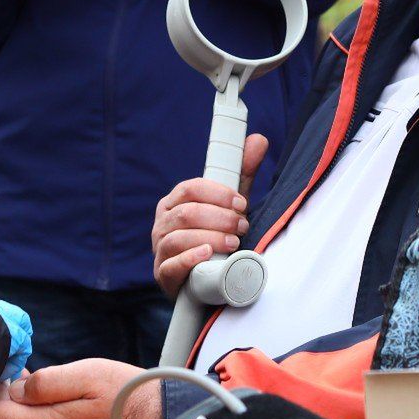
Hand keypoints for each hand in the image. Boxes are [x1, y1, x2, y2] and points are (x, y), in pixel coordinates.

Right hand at [152, 133, 266, 296]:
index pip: (190, 188)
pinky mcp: (163, 274)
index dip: (217, 194)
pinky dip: (190, 258)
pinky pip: (171, 265)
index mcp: (174, 202)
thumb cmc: (215, 235)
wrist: (203, 279)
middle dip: (219, 218)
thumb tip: (258, 139)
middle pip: (187, 213)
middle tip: (242, 226)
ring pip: (179, 237)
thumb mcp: (228, 205)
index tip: (241, 203)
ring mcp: (160, 249)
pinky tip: (207, 255)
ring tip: (234, 243)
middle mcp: (162, 223)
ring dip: (211, 238)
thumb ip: (241, 174)